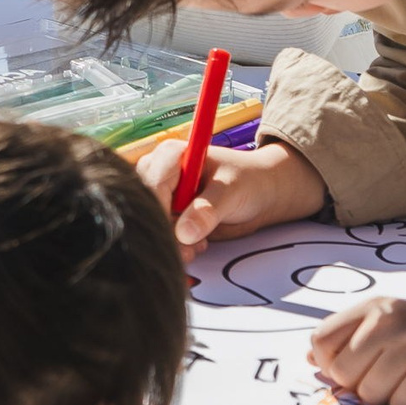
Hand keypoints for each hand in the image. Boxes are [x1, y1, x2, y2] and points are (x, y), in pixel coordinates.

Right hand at [133, 130, 323, 261]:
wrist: (260, 193)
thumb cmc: (248, 181)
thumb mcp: (231, 192)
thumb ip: (208, 210)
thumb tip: (185, 233)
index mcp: (171, 155)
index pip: (152, 184)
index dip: (161, 211)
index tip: (177, 236)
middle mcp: (160, 171)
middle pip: (145, 204)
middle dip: (165, 230)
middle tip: (188, 249)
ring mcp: (162, 194)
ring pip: (150, 221)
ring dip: (171, 241)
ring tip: (198, 247)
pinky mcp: (167, 213)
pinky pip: (160, 231)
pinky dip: (175, 244)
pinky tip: (196, 245)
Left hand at [307, 296, 405, 404]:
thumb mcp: (392, 322)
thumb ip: (352, 337)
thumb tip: (312, 361)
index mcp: (373, 308)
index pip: (320, 342)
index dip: (329, 365)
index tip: (353, 370)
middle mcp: (387, 323)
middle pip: (340, 372)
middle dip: (360, 385)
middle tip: (389, 378)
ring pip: (368, 393)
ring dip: (388, 396)